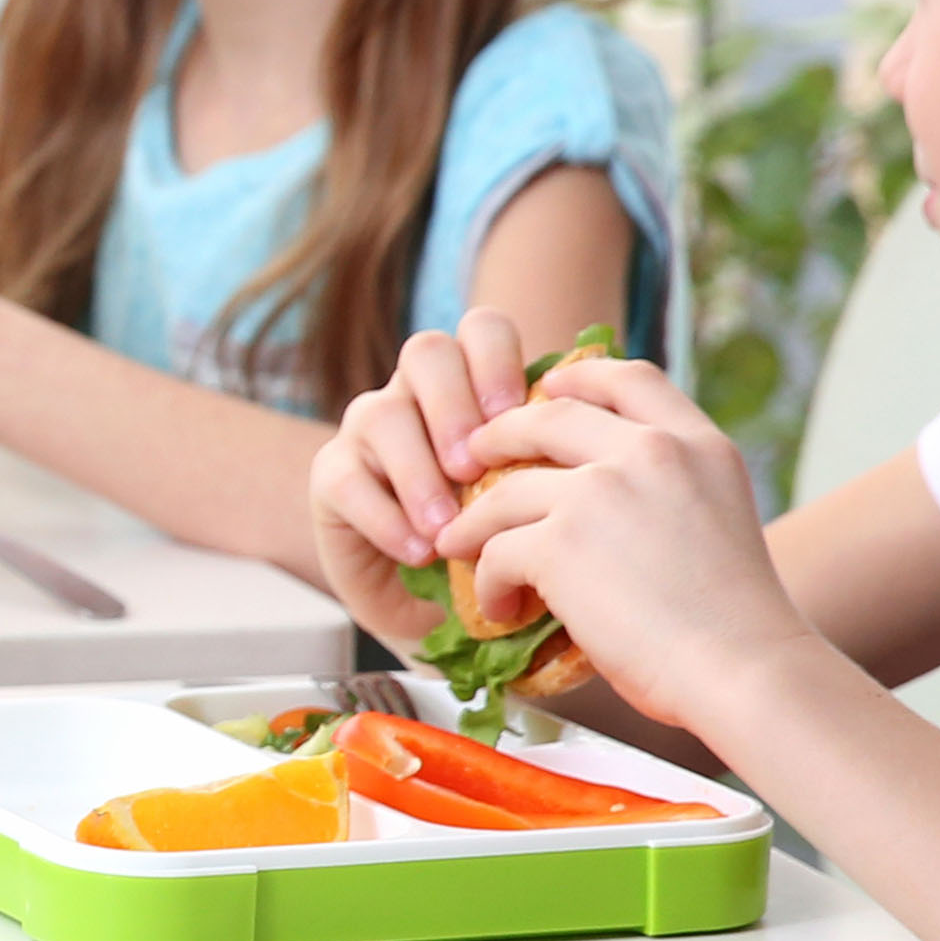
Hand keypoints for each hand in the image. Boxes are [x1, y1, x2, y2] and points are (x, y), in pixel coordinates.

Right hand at [310, 309, 546, 644]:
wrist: (441, 610)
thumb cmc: (505, 547)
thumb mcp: (540, 503)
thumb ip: (556, 466)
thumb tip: (608, 446)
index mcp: (474, 384)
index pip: (481, 331)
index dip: (498, 359)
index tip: (518, 413)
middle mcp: (418, 394)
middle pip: (426, 352)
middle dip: (453, 405)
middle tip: (473, 466)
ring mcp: (368, 431)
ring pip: (382, 413)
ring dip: (418, 470)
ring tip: (447, 526)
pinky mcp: (332, 477)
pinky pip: (346, 478)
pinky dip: (385, 516)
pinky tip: (419, 552)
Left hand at [431, 354, 816, 734]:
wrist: (742, 670)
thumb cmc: (737, 624)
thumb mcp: (717, 520)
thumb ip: (667, 490)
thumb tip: (602, 499)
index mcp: (700, 445)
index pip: (629, 378)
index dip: (578, 378)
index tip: (546, 389)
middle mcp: (651, 452)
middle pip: (549, 416)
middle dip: (500, 434)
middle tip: (474, 458)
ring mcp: (602, 490)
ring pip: (506, 490)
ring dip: (476, 523)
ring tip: (460, 547)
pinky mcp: (560, 541)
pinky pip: (497, 550)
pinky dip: (488, 581)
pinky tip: (499, 607)